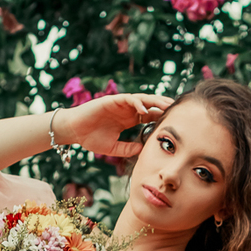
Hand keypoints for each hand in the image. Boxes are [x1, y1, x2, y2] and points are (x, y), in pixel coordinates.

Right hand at [58, 91, 175, 158]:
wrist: (73, 131)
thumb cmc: (90, 138)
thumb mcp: (113, 148)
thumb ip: (128, 149)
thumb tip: (142, 151)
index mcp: (128, 119)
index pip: (149, 116)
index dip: (161, 117)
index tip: (175, 122)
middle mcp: (126, 110)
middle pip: (150, 105)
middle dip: (163, 106)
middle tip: (177, 110)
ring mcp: (120, 104)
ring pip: (142, 99)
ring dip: (154, 101)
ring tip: (166, 106)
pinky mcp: (112, 100)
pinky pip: (128, 99)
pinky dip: (137, 103)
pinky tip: (145, 109)